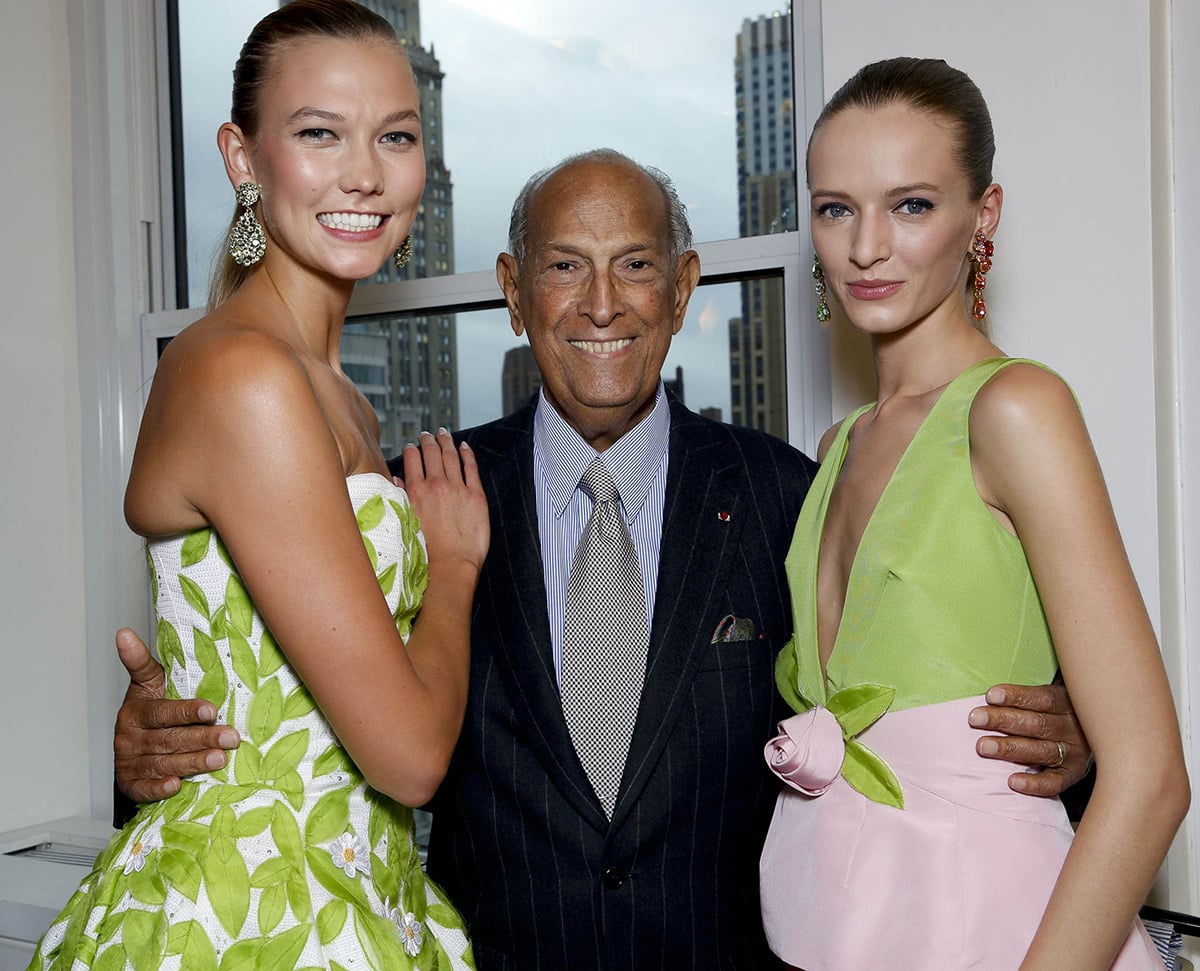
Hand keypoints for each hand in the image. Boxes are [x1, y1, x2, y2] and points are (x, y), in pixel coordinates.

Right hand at [113, 627, 239, 802]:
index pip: (163, 712)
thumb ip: (140, 661)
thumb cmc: (148, 710)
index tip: (211, 710)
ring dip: (192, 762)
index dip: (186, 712)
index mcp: (136, 711)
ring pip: (164, 763)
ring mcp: (130, 762)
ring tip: (219, 760)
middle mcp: (130, 737)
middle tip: (231, 738)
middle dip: (203, 738)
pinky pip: (144, 788)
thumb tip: (123, 632)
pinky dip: (159, 788)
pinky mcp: (130, 783)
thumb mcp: (146, 683)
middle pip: (170, 739)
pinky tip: (176, 785)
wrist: (129, 745)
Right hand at [399, 429, 489, 576]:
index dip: (412, 450)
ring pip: (451, 456)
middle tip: (428, 435)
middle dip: (428, 440)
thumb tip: (394, 480)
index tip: (412, 446)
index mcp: (416, 491)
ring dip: (446, 442)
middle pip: (432, 453)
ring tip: (444, 435)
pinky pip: (471, 467)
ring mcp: (457, 488)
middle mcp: (436, 485)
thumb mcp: (406, 522)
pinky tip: (464, 447)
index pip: (412, 459)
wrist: (451, 565)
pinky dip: (467, 454)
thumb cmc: (427, 551)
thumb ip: (400, 498)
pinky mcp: (476, 495)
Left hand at [969, 682, 1092, 796]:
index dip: (1017, 696)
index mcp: (1068, 703)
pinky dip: (1035, 783)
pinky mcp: (1074, 775)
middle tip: (975, 719)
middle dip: (1004, 720)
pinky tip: (1012, 781)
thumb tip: (991, 693)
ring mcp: (1075, 753)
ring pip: (1042, 751)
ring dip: (1010, 748)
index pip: (1042, 698)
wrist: (1099, 736)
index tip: (990, 696)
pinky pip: (1055, 782)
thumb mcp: (1052, 696)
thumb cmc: (1058, 711)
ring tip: (983, 747)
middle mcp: (1074, 728)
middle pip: (1037, 724)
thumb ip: (1030, 695)